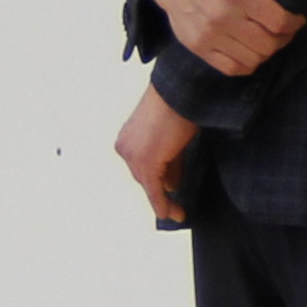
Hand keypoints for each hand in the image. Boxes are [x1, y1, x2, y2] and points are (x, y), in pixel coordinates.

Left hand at [116, 87, 198, 222]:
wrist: (181, 92)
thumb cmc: (180, 104)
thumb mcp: (173, 133)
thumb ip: (170, 158)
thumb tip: (172, 183)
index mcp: (128, 136)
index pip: (143, 164)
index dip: (160, 178)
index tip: (172, 187)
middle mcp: (125, 148)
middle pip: (144, 176)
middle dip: (161, 189)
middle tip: (177, 204)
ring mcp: (133, 156)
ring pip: (148, 184)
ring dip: (163, 200)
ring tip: (177, 212)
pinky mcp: (146, 163)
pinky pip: (154, 190)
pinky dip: (162, 204)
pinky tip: (172, 214)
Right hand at [152, 0, 305, 77]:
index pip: (278, 22)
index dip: (294, 24)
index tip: (297, 19)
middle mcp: (223, 16)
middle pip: (268, 44)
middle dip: (283, 39)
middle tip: (283, 31)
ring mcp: (209, 35)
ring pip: (253, 59)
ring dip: (266, 52)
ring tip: (267, 39)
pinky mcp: (199, 47)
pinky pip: (232, 68)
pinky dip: (247, 64)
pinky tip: (250, 50)